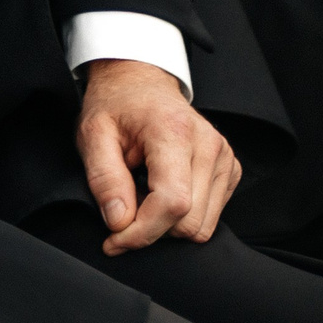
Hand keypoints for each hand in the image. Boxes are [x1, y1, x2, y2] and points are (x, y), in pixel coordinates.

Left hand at [78, 59, 240, 254]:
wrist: (139, 82)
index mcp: (174, 132)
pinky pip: (210, 216)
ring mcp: (224, 158)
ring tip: (140, 195)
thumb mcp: (92, 135)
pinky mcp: (230, 170)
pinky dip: (182, 216)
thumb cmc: (114, 106)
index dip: (142, 232)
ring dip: (166, 224)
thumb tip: (120, 223)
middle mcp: (209, 145)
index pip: (173, 203)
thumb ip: (104, 179)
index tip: (114, 240)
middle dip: (151, 229)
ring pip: (203, 226)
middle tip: (123, 207)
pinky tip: (160, 191)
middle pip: (190, 222)